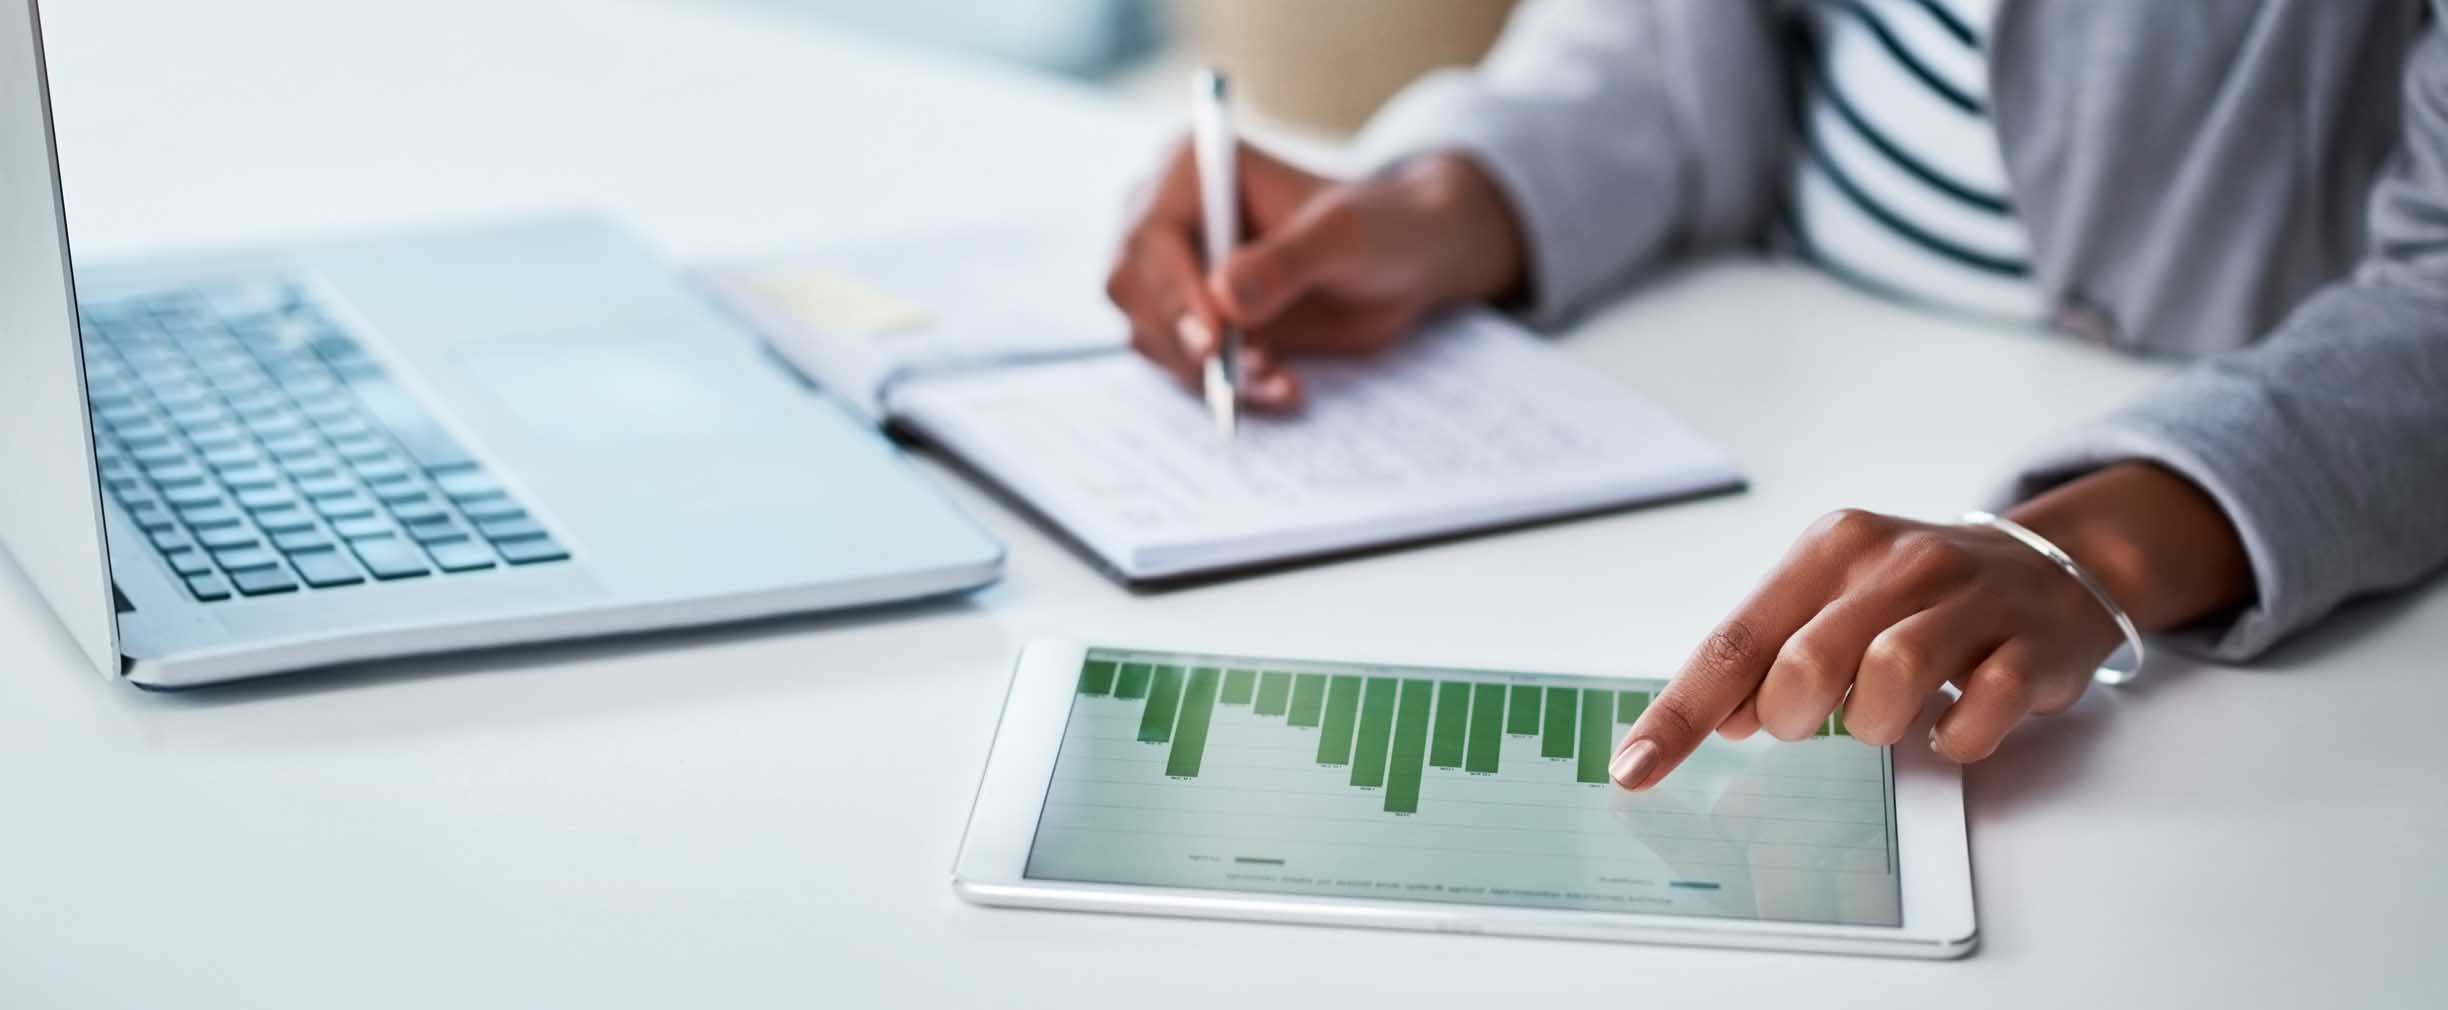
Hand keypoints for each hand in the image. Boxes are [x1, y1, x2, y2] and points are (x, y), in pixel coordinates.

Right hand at [1103, 141, 1525, 409]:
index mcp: (1192, 169)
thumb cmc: (1380, 226)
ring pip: (1151, 334)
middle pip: (1130, 288)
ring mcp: (1177, 272)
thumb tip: (1225, 297)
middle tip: (1238, 370)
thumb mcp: (1345, 236)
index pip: (1148, 236)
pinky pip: (1183, 365)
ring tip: (1277, 376)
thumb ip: (1288, 261)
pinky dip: (1226, 387)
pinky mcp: (1195, 321)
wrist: (1407, 262)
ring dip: (1207, 370)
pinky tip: (1281, 388)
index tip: (1213, 340)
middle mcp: (1170, 217)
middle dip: (1180, 337)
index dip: (1170, 292)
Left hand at [1609, 463, 2253, 786]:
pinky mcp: (2032, 644)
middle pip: (1806, 660)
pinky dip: (1953, 736)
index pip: (1734, 640)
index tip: (1634, 770)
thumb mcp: (1835, 603)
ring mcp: (1970, 599)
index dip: (1681, 714)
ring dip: (1873, 725)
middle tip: (1808, 721)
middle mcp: (1897, 561)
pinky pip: (1979, 711)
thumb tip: (1722, 718)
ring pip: (1891, 676)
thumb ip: (1772, 653)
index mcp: (1831, 548)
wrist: (2057, 564)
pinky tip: (1948, 723)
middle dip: (1791, 715)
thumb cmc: (1920, 596)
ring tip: (1885, 719)